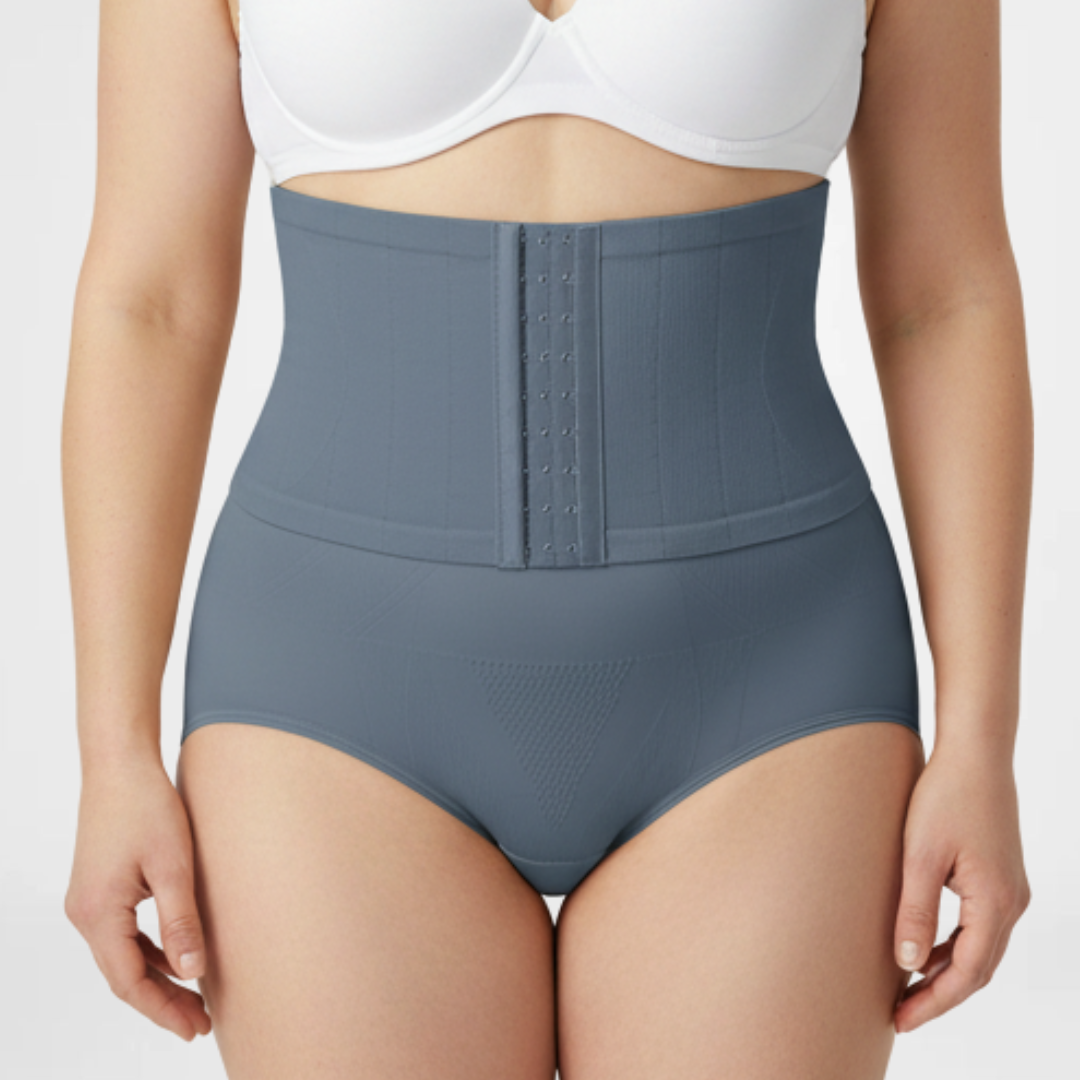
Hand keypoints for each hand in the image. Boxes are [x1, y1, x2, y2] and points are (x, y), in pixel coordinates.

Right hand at [65, 753, 211, 1040]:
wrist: (120, 765)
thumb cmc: (148, 807)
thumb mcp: (173, 866)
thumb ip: (182, 921)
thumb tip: (193, 973)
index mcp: (99, 913)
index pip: (129, 982)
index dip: (163, 1009)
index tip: (195, 1027)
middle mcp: (85, 914)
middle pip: (124, 975)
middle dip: (162, 1003)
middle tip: (200, 1024)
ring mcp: (89, 902)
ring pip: (124, 957)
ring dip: (157, 979)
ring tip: (194, 1001)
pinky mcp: (100, 889)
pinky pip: (123, 935)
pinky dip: (150, 952)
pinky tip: (177, 960)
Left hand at [892, 741, 1030, 1032]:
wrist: (975, 754)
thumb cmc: (945, 796)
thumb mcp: (921, 854)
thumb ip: (915, 910)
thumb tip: (908, 964)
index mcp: (995, 902)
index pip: (967, 974)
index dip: (934, 1002)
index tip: (901, 1019)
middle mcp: (1011, 902)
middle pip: (977, 969)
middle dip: (939, 996)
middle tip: (900, 1015)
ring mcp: (1009, 891)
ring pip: (980, 950)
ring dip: (946, 973)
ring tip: (907, 990)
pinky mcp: (999, 877)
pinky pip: (979, 928)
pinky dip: (954, 947)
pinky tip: (924, 951)